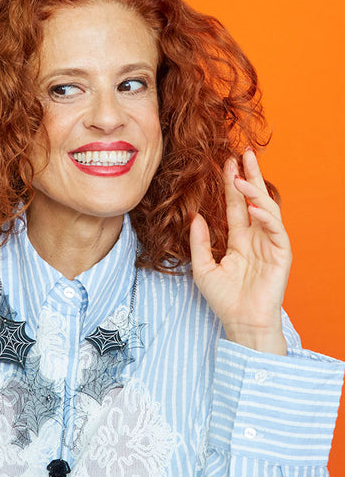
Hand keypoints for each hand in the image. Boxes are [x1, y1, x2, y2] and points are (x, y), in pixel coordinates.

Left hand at [189, 148, 291, 354]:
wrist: (241, 323)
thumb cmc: (224, 300)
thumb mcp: (202, 268)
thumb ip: (199, 242)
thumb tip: (196, 217)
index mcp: (238, 239)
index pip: (235, 205)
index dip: (231, 184)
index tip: (226, 163)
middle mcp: (255, 238)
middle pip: (253, 199)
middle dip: (250, 176)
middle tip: (244, 153)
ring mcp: (269, 244)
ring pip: (266, 210)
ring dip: (255, 192)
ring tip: (242, 178)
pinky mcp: (281, 254)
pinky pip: (276, 230)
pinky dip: (266, 216)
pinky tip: (253, 207)